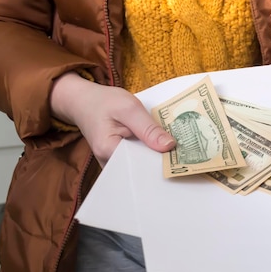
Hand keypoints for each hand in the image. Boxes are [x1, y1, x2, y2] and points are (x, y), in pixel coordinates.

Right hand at [50, 72, 175, 165]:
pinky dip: (150, 155)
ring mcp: (115, 164)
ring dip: (157, 159)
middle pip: (141, 169)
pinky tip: (164, 151)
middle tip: (186, 157)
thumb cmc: (104, 102)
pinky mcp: (121, 160)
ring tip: (178, 155)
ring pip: (141, 167)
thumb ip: (148, 128)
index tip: (181, 160)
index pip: (140, 165)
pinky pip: (139, 161)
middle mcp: (110, 163)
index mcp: (108, 150)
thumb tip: (169, 146)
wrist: (84, 102)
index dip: (161, 163)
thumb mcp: (129, 107)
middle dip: (161, 163)